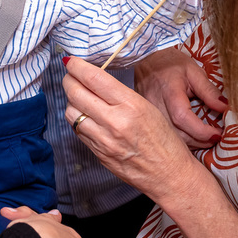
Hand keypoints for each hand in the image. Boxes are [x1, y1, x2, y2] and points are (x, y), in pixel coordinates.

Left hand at [62, 56, 203, 204]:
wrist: (169, 175)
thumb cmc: (164, 140)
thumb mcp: (148, 108)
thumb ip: (120, 95)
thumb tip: (94, 80)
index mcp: (131, 105)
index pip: (94, 79)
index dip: (77, 67)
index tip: (71, 62)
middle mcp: (114, 122)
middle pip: (76, 93)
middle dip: (69, 80)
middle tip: (70, 76)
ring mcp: (104, 140)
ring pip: (71, 113)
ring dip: (71, 101)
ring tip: (79, 97)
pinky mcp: (98, 154)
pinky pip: (78, 131)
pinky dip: (77, 120)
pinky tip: (85, 117)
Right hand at [133, 48, 225, 147]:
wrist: (147, 59)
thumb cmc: (171, 62)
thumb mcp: (194, 71)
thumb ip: (209, 91)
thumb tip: (226, 109)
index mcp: (169, 92)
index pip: (182, 117)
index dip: (201, 131)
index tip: (218, 134)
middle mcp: (155, 106)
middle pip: (176, 133)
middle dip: (200, 141)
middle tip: (217, 138)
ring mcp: (148, 114)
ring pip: (170, 138)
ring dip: (191, 143)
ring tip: (207, 138)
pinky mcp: (147, 119)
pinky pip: (164, 134)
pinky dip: (181, 139)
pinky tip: (192, 136)